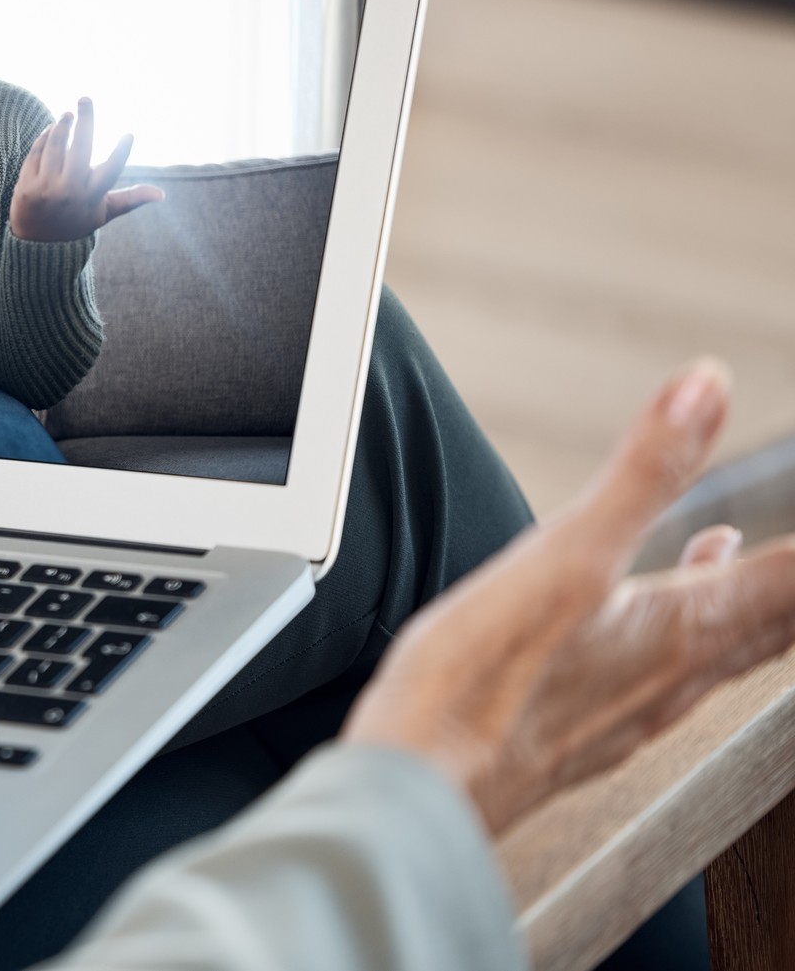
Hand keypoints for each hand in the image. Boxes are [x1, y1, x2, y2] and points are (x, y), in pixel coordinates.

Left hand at [9, 98, 163, 242]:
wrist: (36, 243)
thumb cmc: (75, 221)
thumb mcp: (103, 213)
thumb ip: (130, 199)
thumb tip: (161, 194)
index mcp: (92, 197)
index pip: (112, 169)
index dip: (122, 151)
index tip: (129, 134)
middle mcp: (70, 192)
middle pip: (81, 147)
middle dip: (86, 119)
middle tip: (85, 99)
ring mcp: (46, 188)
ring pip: (56, 145)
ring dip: (62, 125)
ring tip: (68, 115)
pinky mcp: (26, 185)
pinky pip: (37, 152)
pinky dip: (45, 137)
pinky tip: (52, 129)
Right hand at [343, 358, 794, 834]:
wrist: (419, 788)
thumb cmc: (479, 686)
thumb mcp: (563, 555)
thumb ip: (643, 473)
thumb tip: (705, 389)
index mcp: (683, 628)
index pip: (791, 579)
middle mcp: (674, 676)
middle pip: (777, 625)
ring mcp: (633, 710)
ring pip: (726, 655)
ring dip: (759, 614)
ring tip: (771, 582)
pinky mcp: (587, 732)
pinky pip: (669, 680)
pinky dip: (689, 643)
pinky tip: (657, 633)